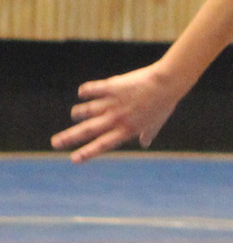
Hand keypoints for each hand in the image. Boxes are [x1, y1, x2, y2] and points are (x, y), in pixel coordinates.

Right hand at [51, 64, 188, 162]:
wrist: (168, 83)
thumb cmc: (164, 104)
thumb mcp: (157, 123)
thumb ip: (147, 133)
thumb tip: (144, 143)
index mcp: (128, 129)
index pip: (103, 144)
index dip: (88, 152)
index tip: (73, 159)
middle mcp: (118, 118)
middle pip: (89, 130)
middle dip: (70, 137)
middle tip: (54, 143)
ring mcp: (114, 103)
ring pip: (88, 110)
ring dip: (79, 113)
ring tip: (75, 114)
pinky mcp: (112, 87)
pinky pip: (93, 89)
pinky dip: (86, 91)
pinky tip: (82, 93)